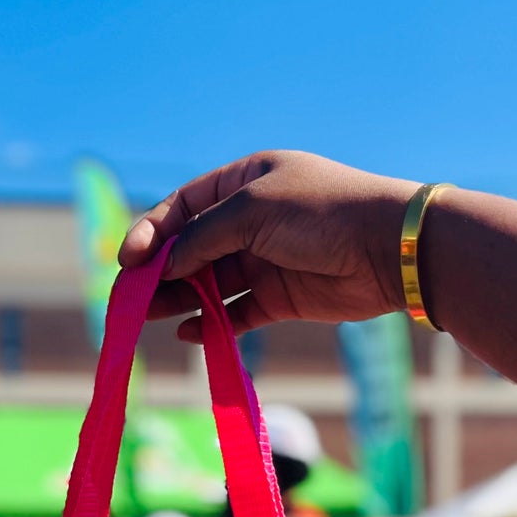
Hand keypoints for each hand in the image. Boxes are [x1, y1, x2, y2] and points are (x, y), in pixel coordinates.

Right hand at [118, 151, 418, 338]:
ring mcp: (266, 260)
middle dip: (160, 272)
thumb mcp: (252, 210)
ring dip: (179, 300)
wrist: (388, 249)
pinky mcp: (281, 297)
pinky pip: (237, 311)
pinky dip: (213, 323)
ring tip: (150, 319)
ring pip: (210, 282)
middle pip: (192, 248)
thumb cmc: (321, 213)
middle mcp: (251, 219)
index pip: (183, 206)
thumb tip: (165, 266)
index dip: (152, 232)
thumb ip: (202, 238)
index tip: (128, 261)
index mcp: (244, 182)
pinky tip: (191, 334)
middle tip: (130, 299)